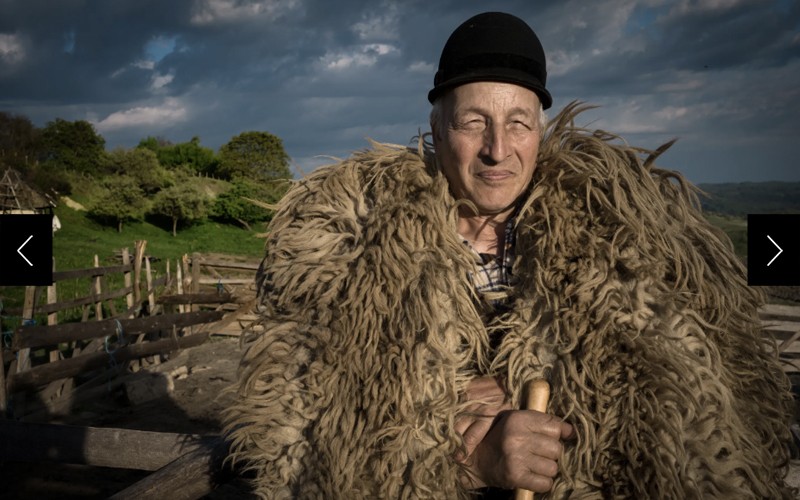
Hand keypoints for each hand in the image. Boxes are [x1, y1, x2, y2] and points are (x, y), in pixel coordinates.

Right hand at [454, 376, 574, 491]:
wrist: (476, 462)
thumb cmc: (500, 439)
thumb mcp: (516, 421)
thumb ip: (543, 422)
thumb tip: (572, 431)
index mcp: (517, 419)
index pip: (555, 426)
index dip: (556, 434)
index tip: (550, 438)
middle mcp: (516, 436)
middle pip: (556, 449)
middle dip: (550, 454)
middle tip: (537, 454)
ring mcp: (516, 457)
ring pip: (553, 467)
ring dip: (546, 469)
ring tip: (533, 465)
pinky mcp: (515, 476)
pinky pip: (545, 483)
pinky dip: (542, 483)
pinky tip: (532, 476)